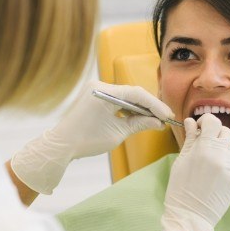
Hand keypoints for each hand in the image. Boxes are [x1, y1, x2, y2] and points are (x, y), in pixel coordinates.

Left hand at [10, 80, 173, 193]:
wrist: (61, 145)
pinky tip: (139, 118)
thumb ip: (140, 124)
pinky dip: (127, 108)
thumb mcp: (117, 133)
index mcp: (104, 92)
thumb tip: (158, 123)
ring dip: (139, 108)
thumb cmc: (87, 140)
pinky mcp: (94, 95)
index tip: (168, 115)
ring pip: (125, 96)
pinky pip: (116, 99)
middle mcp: (99, 85)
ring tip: (154, 120)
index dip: (155, 105)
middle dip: (149, 106)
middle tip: (164, 118)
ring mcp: (95, 89)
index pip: (137, 94)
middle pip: (132, 93)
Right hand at [158, 113, 229, 230]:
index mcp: (202, 148)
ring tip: (211, 152)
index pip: (211, 122)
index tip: (199, 127)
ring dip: (221, 143)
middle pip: (222, 131)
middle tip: (204, 139)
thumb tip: (191, 122)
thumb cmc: (179, 189)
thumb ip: (189, 140)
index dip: (205, 121)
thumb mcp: (181, 161)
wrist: (190, 215)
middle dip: (213, 132)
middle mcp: (219, 154)